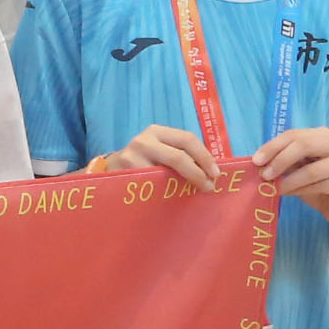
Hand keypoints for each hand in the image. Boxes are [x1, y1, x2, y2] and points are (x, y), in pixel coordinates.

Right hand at [95, 125, 219, 191]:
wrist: (111, 169)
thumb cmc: (144, 161)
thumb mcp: (160, 150)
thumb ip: (180, 154)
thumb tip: (212, 170)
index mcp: (157, 131)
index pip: (187, 139)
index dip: (205, 156)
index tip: (216, 173)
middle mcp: (143, 141)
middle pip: (178, 156)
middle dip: (198, 172)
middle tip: (209, 186)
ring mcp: (132, 158)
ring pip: (166, 174)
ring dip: (184, 185)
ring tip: (194, 192)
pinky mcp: (125, 175)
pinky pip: (152, 187)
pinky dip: (166, 194)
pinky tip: (172, 198)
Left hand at [253, 124, 328, 218]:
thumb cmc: (320, 186)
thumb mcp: (299, 169)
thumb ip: (285, 162)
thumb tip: (260, 163)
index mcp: (325, 135)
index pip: (295, 134)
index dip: (273, 146)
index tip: (256, 161)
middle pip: (304, 145)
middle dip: (280, 160)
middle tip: (264, 175)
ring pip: (312, 170)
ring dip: (289, 181)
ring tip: (275, 189)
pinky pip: (320, 186)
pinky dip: (301, 191)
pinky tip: (291, 195)